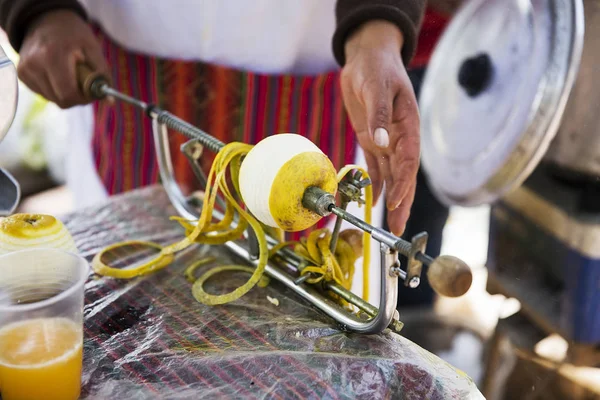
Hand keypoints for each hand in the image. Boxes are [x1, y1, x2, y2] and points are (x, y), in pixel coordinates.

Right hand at [17, 10, 108, 108]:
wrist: (45, 19)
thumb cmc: (73, 34)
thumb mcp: (93, 49)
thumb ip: (102, 76)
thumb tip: (109, 101)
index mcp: (52, 56)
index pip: (68, 94)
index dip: (83, 98)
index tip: (92, 92)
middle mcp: (34, 65)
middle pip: (60, 100)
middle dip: (76, 97)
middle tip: (84, 83)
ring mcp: (25, 70)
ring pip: (52, 99)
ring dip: (65, 93)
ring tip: (70, 74)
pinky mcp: (21, 74)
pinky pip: (44, 93)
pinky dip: (55, 89)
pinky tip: (57, 73)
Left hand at [340, 20, 419, 235]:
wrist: (366, 58)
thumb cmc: (376, 68)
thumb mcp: (377, 87)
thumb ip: (379, 115)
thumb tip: (382, 142)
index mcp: (408, 125)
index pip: (408, 160)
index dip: (404, 183)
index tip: (397, 202)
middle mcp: (400, 138)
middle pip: (404, 176)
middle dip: (402, 204)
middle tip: (398, 230)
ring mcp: (387, 141)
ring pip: (391, 177)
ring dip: (391, 200)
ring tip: (390, 225)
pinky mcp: (372, 141)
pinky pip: (375, 167)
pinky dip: (375, 185)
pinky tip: (374, 202)